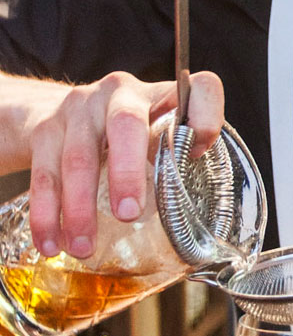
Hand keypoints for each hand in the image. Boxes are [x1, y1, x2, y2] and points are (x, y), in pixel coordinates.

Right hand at [26, 71, 223, 258]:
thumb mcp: (157, 133)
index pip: (200, 88)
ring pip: (77, 157)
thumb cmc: (125, 133)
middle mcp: (121, 92)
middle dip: (126, 172)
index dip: (207, 115)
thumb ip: (178, 157)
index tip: (201, 151)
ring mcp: (80, 106)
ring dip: (79, 209)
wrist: (59, 111)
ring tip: (83, 248)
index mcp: (162, 94)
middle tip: (128, 214)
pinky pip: (43, 175)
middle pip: (125, 124)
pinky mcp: (46, 128)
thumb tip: (188, 202)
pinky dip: (46, 215)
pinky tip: (51, 243)